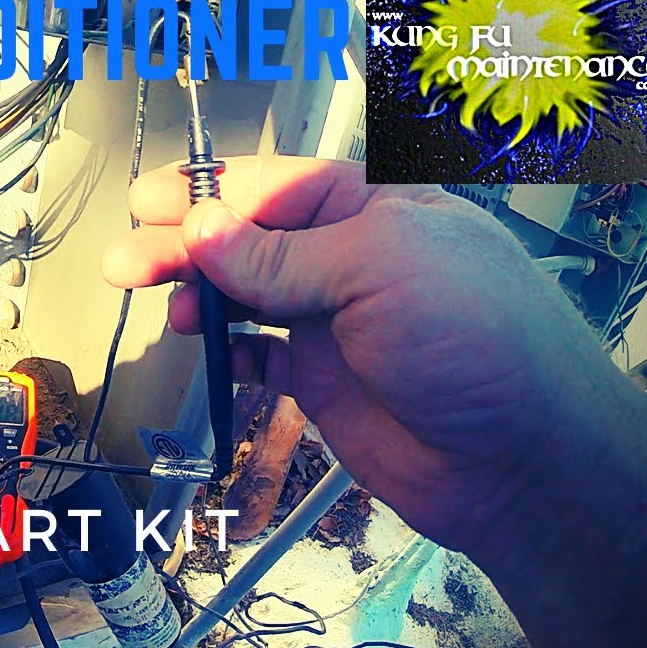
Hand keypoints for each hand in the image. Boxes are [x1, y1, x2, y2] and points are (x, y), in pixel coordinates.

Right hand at [101, 156, 615, 551]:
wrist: (518, 461)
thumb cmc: (477, 340)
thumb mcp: (378, 268)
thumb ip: (281, 255)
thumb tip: (201, 229)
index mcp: (375, 209)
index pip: (277, 186)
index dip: (211, 192)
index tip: (151, 203)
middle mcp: (349, 259)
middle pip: (249, 240)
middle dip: (185, 245)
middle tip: (127, 261)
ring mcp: (333, 321)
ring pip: (245, 296)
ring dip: (201, 298)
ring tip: (170, 311)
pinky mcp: (321, 379)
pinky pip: (258, 356)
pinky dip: (228, 353)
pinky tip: (211, 354)